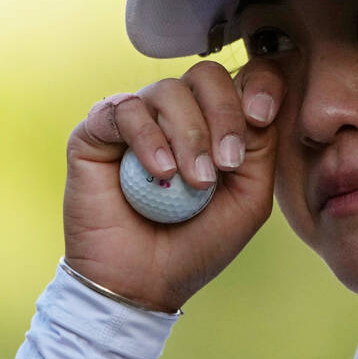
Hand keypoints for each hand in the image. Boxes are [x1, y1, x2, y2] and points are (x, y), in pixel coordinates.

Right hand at [63, 59, 284, 311]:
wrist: (144, 283)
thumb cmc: (198, 243)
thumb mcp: (249, 199)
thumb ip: (261, 148)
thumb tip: (258, 102)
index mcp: (216, 124)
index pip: (242, 77)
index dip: (259, 85)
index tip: (262, 118)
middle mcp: (176, 115)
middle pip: (206, 75)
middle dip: (225, 114)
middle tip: (226, 165)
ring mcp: (136, 120)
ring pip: (168, 90)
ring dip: (189, 137)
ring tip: (193, 182)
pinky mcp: (96, 132)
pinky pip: (125, 110)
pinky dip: (149, 138)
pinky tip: (161, 173)